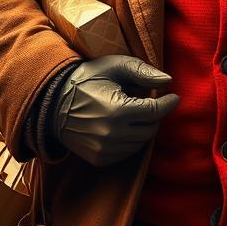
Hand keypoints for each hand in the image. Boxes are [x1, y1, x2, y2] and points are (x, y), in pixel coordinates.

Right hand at [52, 54, 178, 166]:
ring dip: (143, 128)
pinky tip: (123, 126)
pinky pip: (126, 153)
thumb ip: (142, 72)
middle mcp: (112, 134)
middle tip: (148, 103)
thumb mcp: (113, 66)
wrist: (52, 103)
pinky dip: (130, 141)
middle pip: (150, 129)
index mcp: (118, 110)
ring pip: (140, 143)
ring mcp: (104, 150)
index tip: (174, 97)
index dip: (168, 103)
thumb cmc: (86, 80)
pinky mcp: (99, 159)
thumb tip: (167, 80)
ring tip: (133, 113)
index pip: (155, 112)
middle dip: (154, 115)